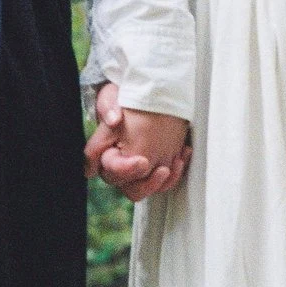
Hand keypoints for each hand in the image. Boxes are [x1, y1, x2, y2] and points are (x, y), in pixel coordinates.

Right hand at [84, 81, 190, 202]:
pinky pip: (160, 185)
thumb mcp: (112, 95)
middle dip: (144, 182)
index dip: (123, 169)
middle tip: (161, 169)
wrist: (146, 98)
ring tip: (175, 164)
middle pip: (124, 186)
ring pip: (141, 190)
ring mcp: (134, 173)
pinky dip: (174, 174)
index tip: (142, 161)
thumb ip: (108, 106)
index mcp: (103, 152)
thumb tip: (113, 119)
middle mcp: (116, 167)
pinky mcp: (151, 172)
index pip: (106, 168)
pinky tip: (182, 156)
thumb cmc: (124, 99)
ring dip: (159, 183)